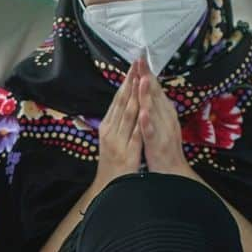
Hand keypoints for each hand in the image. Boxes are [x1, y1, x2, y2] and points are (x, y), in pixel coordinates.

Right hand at [94, 63, 141, 181]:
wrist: (110, 188)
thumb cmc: (113, 164)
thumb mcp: (113, 140)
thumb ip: (117, 123)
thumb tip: (122, 106)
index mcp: (108, 127)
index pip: (118, 100)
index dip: (126, 82)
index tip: (134, 65)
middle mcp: (110, 131)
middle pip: (121, 103)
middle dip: (130, 82)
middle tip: (137, 63)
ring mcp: (117, 142)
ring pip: (127, 115)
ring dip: (133, 96)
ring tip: (139, 78)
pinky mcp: (127, 153)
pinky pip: (134, 135)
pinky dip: (139, 122)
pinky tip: (143, 111)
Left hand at [137, 59, 193, 176]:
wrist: (171, 173)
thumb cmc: (163, 149)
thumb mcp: (160, 124)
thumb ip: (157, 109)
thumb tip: (152, 92)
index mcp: (164, 113)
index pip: (155, 90)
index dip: (147, 74)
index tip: (140, 59)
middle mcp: (165, 118)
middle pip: (155, 94)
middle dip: (147, 77)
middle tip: (141, 60)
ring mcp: (162, 130)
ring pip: (154, 110)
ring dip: (148, 95)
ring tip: (142, 79)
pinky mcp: (157, 144)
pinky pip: (151, 131)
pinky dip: (148, 121)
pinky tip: (143, 112)